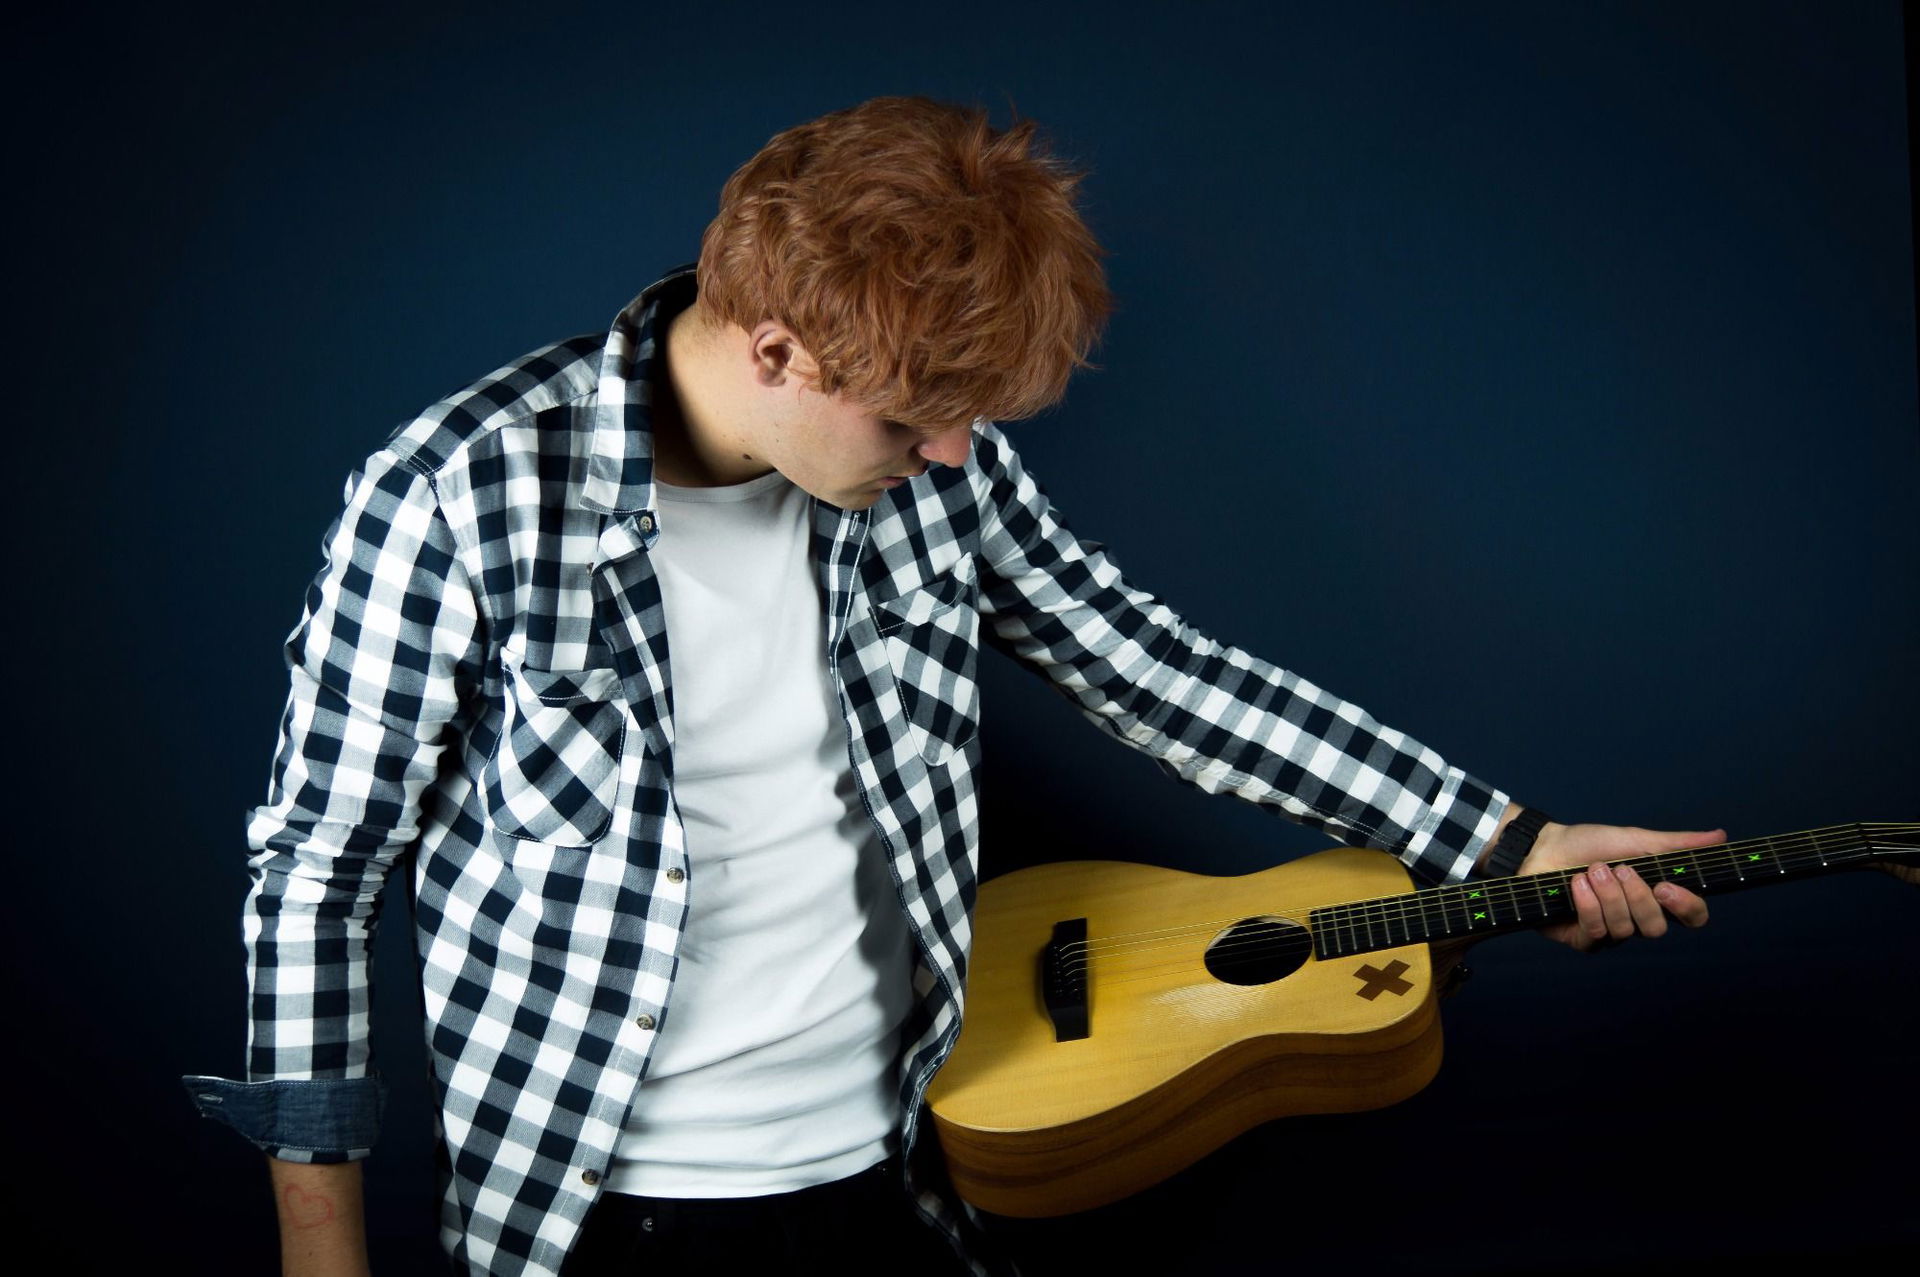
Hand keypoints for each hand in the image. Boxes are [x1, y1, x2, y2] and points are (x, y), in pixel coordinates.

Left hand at [1517, 822, 1722, 951]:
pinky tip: (1576, 884)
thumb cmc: (1588, 844)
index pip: (1692, 917)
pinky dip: (1586, 904)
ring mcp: (1610, 932)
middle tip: (1619, 869)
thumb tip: (1720, 836)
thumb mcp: (1634, 840)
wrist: (1542, 848)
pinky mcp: (1583, 940)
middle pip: (1656, 929)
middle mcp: (1637, 918)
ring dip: (1607, 895)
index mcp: (1656, 896)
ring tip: (1591, 871)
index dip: (1687, 907)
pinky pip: (1596, 932)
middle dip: (1636, 897)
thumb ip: (1676, 844)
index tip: (1667, 886)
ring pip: (1624, 930)